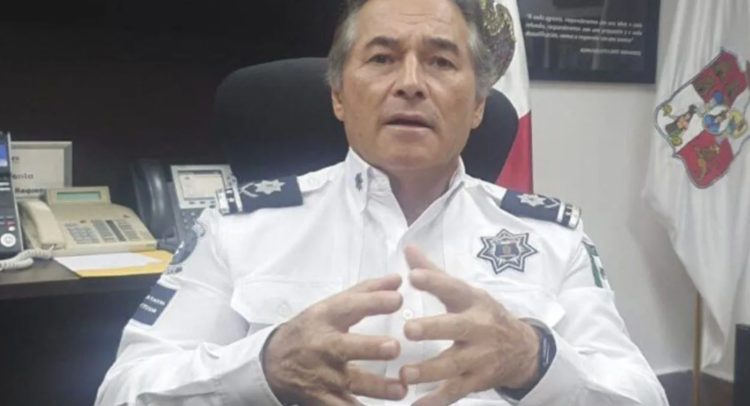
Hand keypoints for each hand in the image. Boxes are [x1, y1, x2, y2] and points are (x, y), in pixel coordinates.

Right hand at [263, 274, 407, 404]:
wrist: (272, 363)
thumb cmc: (310, 330)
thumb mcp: (331, 307)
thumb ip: (366, 293)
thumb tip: (398, 279)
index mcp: (326, 318)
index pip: (349, 306)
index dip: (373, 302)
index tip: (397, 299)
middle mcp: (324, 346)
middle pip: (346, 347)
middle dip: (370, 348)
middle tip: (394, 348)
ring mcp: (323, 375)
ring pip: (350, 383)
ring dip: (377, 388)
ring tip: (401, 390)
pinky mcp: (322, 399)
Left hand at [400, 246, 539, 405]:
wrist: (523, 350)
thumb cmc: (482, 315)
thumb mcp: (464, 292)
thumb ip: (434, 273)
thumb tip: (408, 247)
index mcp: (473, 302)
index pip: (453, 288)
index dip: (434, 282)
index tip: (413, 276)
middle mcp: (478, 328)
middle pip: (456, 328)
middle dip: (433, 329)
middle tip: (408, 330)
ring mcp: (479, 357)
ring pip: (454, 365)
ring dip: (429, 371)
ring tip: (405, 374)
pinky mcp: (477, 381)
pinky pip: (455, 393)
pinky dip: (436, 401)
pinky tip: (415, 405)